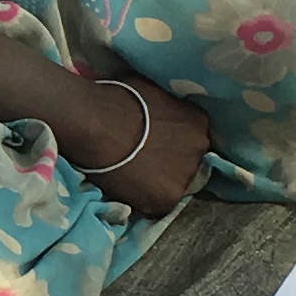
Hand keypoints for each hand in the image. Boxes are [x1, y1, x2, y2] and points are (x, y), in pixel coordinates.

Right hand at [73, 70, 212, 217]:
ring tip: (131, 175)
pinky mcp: (166, 200)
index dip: (171, 142)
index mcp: (198, 121)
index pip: (191, 138)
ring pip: (172, 185)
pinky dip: (142, 200)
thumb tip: (158, 110)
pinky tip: (125, 186)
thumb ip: (166, 107)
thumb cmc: (116, 99)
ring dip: (156, 184)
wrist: (96, 123)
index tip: (154, 143)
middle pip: (188, 163)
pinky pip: (156, 204)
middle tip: (141, 160)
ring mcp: (185, 176)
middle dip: (168, 163)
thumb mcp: (153, 91)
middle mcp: (200, 149)